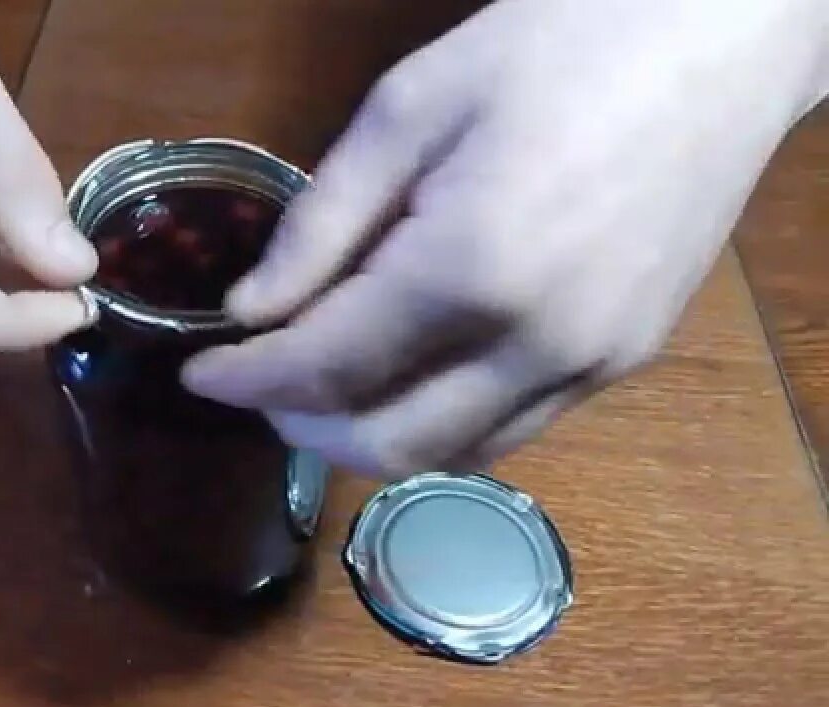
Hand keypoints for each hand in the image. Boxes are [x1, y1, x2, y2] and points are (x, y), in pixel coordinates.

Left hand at [184, 0, 827, 476]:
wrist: (718, 39)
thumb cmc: (556, 46)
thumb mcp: (408, 109)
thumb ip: (321, 223)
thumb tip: (252, 309)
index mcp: (471, 270)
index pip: (328, 367)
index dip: (248, 381)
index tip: (200, 372)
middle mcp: (537, 345)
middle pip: (389, 445)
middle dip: (304, 426)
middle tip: (259, 379)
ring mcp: (593, 363)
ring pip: (453, 453)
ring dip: (371, 435)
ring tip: (325, 380)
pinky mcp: (627, 360)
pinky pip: (512, 428)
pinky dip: (440, 421)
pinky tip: (411, 370)